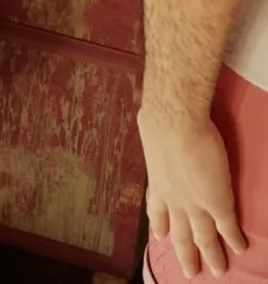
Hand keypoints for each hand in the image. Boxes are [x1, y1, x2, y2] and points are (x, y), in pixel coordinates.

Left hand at [138, 107, 246, 277]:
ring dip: (211, 255)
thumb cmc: (161, 124)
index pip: (157, 211)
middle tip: (189, 272)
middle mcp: (173, 199)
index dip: (161, 226)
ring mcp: (194, 202)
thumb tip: (151, 132)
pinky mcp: (216, 200)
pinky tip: (240, 248)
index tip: (161, 237)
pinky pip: (226, 226)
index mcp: (158, 184)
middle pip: (180, 233)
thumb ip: (156, 149)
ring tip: (217, 271)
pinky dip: (233, 239)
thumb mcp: (152, 143)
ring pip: (203, 236)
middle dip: (185, 254)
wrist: (173, 124)